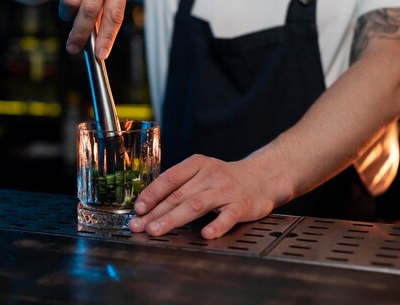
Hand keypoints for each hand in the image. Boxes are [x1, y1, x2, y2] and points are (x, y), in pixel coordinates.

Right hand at [44, 0, 130, 59]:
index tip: (100, 56)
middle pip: (89, 10)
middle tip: (73, 48)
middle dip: (80, 34)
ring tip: (69, 5)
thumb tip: (96, 48)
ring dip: (66, 12)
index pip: (115, 13)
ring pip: (69, 2)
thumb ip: (103, 14)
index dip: (107, 37)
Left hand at [129, 154, 276, 238]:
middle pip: (178, 195)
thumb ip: (180, 186)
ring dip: (173, 218)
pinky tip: (206, 234)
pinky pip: (227, 216)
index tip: (138, 208)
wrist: (261, 178)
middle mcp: (209, 175)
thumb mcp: (201, 173)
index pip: (169, 178)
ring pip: (195, 205)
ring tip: (157, 230)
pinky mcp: (241, 205)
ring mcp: (225, 190)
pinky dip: (216, 225)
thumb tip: (149, 206)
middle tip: (139, 225)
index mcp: (196, 165)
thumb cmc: (224, 179)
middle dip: (155, 212)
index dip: (152, 193)